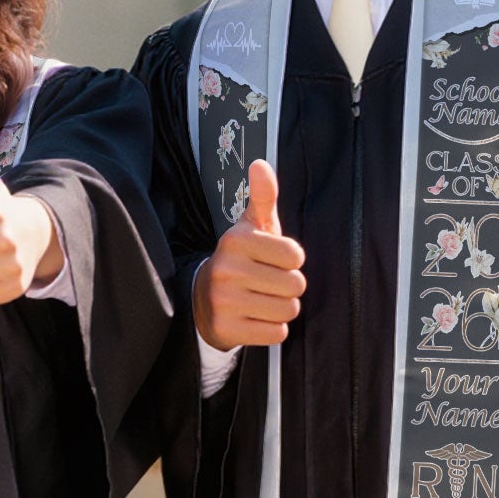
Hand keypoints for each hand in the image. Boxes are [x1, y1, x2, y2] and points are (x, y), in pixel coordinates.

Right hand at [193, 159, 305, 347]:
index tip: (272, 260)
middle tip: (267, 283)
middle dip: (288, 287)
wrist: (202, 299)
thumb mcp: (250, 227)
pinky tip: (255, 318)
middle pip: (295, 285)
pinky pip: (276, 333)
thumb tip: (261, 164)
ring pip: (288, 310)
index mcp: (236, 240)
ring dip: (281, 308)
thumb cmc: (240, 260)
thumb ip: (262, 196)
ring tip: (262, 300)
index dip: (291, 261)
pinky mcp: (227, 329)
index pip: (296, 256)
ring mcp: (224, 301)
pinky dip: (271, 328)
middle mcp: (227, 269)